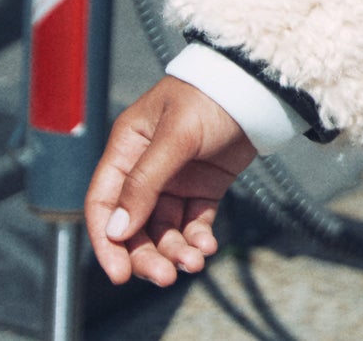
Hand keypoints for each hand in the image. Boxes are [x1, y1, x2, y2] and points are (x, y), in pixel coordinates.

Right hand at [85, 75, 255, 285]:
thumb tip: (116, 230)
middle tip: (165, 277)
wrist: (259, 84)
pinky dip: (197, 238)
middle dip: (147, 255)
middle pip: (134, 226)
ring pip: (165, 229)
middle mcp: (146, 168)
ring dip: (175, 251)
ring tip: (195, 262)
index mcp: (128, 148)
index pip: (103, 203)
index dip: (107, 242)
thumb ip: (146, 181)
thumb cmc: (211, 94)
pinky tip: (207, 248)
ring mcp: (176, 179)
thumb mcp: (176, 135)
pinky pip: (193, 222)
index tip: (118, 274)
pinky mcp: (204, 187)